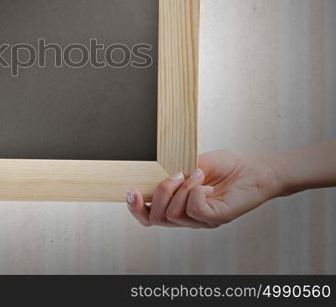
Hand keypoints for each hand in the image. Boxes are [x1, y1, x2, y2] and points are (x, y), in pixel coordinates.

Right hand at [126, 150, 281, 227]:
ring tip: (196, 173)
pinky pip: (194, 210)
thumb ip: (170, 172)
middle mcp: (188, 218)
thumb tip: (150, 173)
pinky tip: (204, 182)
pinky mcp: (217, 218)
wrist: (256, 168)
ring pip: (174, 214)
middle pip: (156, 219)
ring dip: (181, 188)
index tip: (130, 190)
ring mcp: (203, 221)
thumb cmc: (227, 166)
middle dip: (158, 195)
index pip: (149, 217)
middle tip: (172, 175)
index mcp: (178, 206)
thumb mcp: (190, 166)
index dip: (135, 208)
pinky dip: (194, 192)